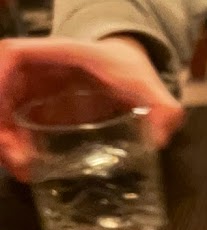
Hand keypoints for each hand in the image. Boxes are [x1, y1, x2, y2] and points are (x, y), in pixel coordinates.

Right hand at [0, 36, 183, 180]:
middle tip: (17, 157)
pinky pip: (18, 125)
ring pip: (7, 110)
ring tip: (23, 171)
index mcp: (65, 56)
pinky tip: (29, 170)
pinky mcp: (43, 111)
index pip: (18, 56)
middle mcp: (44, 71)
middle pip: (4, 88)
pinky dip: (18, 146)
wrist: (130, 69)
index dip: (1, 79)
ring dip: (7, 140)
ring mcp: (40, 91)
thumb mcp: (152, 88)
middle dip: (3, 123)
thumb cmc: (134, 72)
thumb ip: (165, 109)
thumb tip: (162, 138)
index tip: (3, 111)